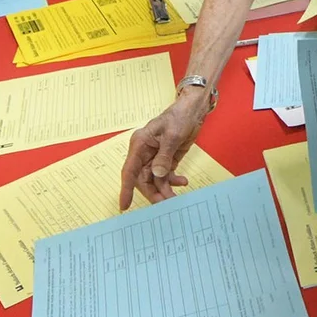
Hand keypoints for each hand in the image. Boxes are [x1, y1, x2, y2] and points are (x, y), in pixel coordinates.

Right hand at [119, 91, 210, 208]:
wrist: (193, 110)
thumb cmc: (179, 117)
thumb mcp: (172, 135)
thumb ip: (164, 156)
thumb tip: (157, 174)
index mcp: (140, 144)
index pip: (129, 170)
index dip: (126, 189)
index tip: (124, 206)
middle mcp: (144, 153)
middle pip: (143, 179)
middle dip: (153, 192)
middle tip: (165, 204)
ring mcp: (155, 157)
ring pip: (154, 180)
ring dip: (164, 189)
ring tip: (176, 197)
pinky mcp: (166, 160)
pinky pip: (165, 176)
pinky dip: (173, 181)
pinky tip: (183, 182)